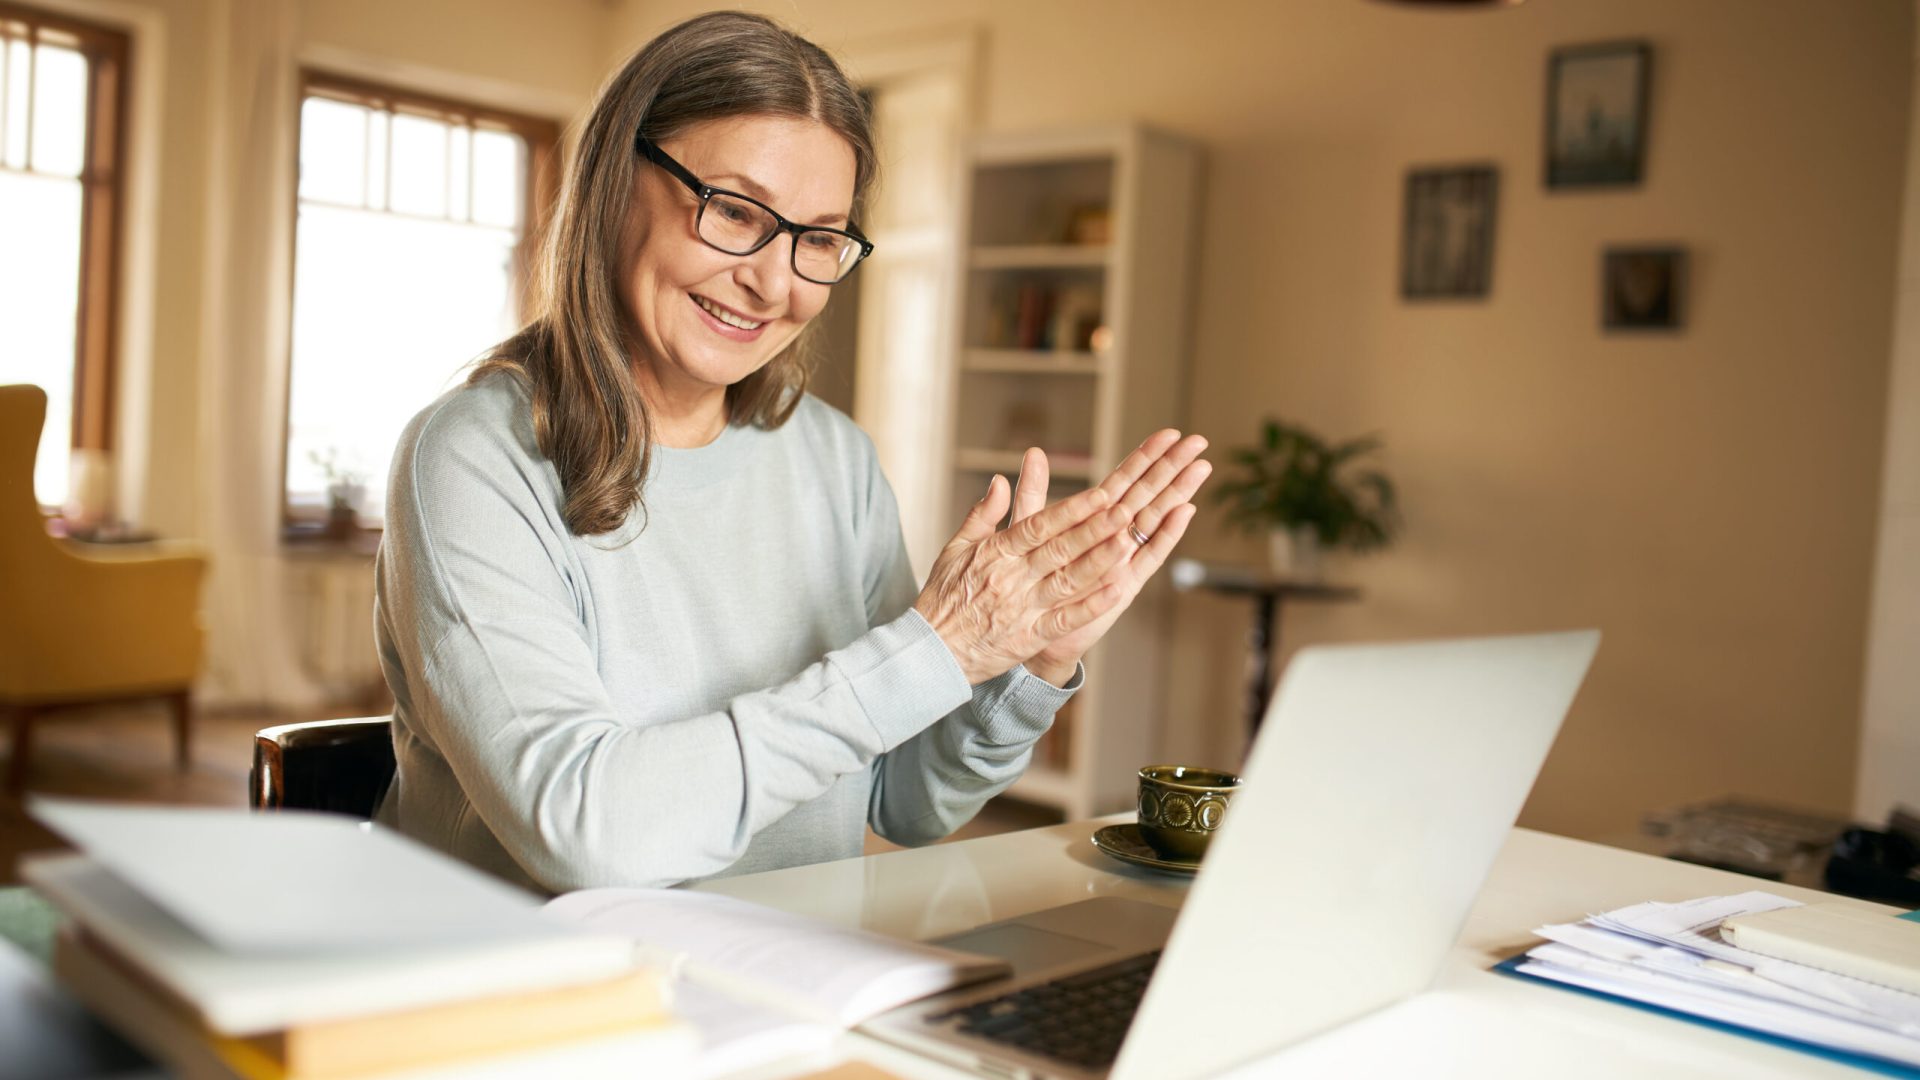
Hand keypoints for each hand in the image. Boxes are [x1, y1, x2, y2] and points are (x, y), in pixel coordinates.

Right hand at [914, 476, 1141, 684]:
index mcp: (995, 553)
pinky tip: (1116, 591)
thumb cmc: (943, 597)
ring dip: (1098, 562)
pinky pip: (1065, 619)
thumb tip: (1000, 480)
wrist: (931, 650)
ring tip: (1127, 543)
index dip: (1071, 510)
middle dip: (1093, 529)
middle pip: (1058, 549)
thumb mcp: (955, 549)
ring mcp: (1022, 608)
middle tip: (1123, 511)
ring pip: (1066, 581)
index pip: (1038, 525)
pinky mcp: (1029, 637)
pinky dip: (1090, 606)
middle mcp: (1012, 577)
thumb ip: (982, 514)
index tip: (1099, 495)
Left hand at [1015, 432, 1211, 682]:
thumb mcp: (1026, 530)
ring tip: (1201, 468)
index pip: (1124, 480)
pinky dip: (1167, 534)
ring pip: (1155, 518)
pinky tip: (1185, 511)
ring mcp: (1123, 559)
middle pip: (1148, 493)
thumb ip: (1033, 493)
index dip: (1146, 456)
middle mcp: (1114, 535)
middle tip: (1199, 441)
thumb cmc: (1028, 581)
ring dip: (1178, 492)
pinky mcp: (1125, 584)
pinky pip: (1149, 555)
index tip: (1169, 433)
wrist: (1028, 629)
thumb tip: (1034, 452)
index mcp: (1093, 519)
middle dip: (1173, 466)